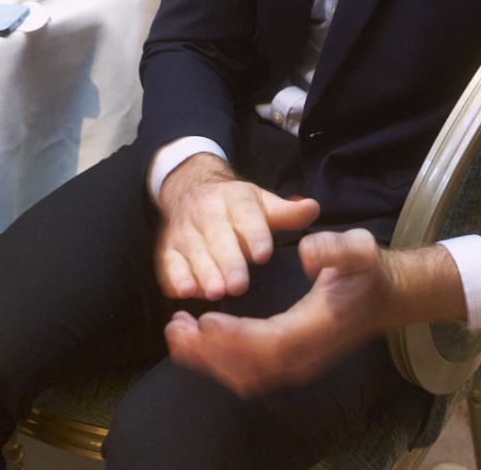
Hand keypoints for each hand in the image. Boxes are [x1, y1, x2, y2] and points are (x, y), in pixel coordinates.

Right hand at [156, 154, 318, 300]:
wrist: (190, 187)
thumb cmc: (235, 206)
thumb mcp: (261, 202)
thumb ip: (286, 213)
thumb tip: (313, 208)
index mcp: (234, 199)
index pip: (246, 216)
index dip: (254, 235)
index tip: (264, 254)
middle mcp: (206, 212)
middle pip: (217, 236)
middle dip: (227, 261)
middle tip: (239, 286)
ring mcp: (184, 230)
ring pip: (192, 251)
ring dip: (203, 272)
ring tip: (215, 292)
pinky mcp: (167, 247)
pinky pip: (168, 262)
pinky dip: (174, 277)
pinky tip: (184, 293)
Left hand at [163, 233, 462, 397]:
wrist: (385, 297)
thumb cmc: (368, 271)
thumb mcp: (359, 247)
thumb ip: (336, 248)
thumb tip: (307, 252)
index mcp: (317, 329)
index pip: (270, 343)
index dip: (235, 336)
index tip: (206, 319)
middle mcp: (304, 356)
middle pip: (249, 367)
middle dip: (208, 352)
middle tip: (175, 326)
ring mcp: (296, 363)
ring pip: (243, 375)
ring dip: (207, 359)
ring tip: (177, 332)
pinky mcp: (288, 362)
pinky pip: (247, 372)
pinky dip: (218, 361)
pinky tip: (198, 339)